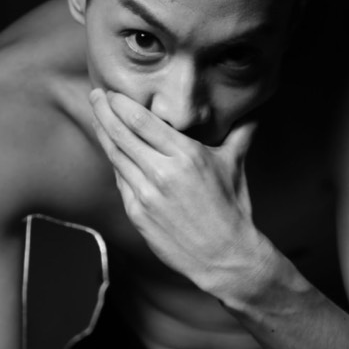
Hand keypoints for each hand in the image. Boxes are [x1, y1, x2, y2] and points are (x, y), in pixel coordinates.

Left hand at [90, 89, 264, 293]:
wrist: (225, 256)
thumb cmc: (232, 207)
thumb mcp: (235, 164)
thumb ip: (240, 132)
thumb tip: (253, 111)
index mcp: (186, 155)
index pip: (141, 121)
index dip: (120, 103)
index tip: (111, 91)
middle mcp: (162, 172)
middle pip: (121, 134)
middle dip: (103, 111)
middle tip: (94, 95)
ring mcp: (147, 195)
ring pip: (116, 156)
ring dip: (103, 133)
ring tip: (96, 117)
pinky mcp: (138, 214)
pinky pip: (120, 181)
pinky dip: (114, 162)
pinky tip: (111, 149)